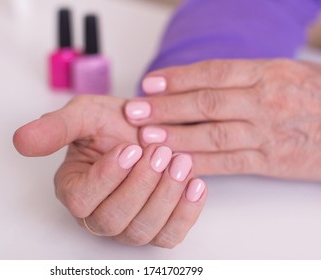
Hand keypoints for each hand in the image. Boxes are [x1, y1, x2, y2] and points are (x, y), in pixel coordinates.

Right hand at [13, 95, 206, 247]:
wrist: (145, 128)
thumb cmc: (113, 124)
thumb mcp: (84, 115)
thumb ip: (56, 128)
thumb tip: (20, 141)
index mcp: (74, 190)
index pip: (82, 200)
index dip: (107, 177)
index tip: (130, 149)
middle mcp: (97, 215)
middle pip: (114, 219)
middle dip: (141, 185)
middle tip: (160, 152)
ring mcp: (127, 226)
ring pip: (142, 230)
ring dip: (165, 196)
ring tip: (180, 162)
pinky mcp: (156, 229)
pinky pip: (170, 236)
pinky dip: (186, 213)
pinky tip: (195, 184)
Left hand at [125, 59, 320, 180]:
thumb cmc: (312, 95)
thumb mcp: (282, 72)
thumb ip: (242, 76)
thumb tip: (194, 81)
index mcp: (267, 73)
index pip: (214, 73)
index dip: (178, 78)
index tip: (150, 84)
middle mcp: (265, 101)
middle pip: (207, 103)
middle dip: (167, 107)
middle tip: (135, 111)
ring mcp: (267, 133)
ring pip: (214, 135)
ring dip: (177, 136)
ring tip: (147, 137)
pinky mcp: (269, 161)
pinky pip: (228, 162)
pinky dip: (199, 163)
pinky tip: (175, 162)